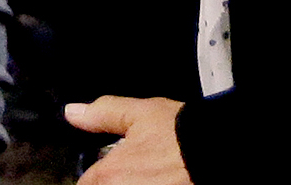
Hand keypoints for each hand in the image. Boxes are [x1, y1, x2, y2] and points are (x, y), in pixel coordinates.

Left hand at [67, 96, 189, 184]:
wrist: (218, 151)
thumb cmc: (178, 132)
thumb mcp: (139, 113)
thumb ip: (102, 114)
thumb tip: (72, 112)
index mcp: (109, 176)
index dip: (93, 177)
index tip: (102, 170)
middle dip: (110, 182)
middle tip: (130, 169)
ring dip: (131, 183)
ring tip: (147, 174)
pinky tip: (161, 179)